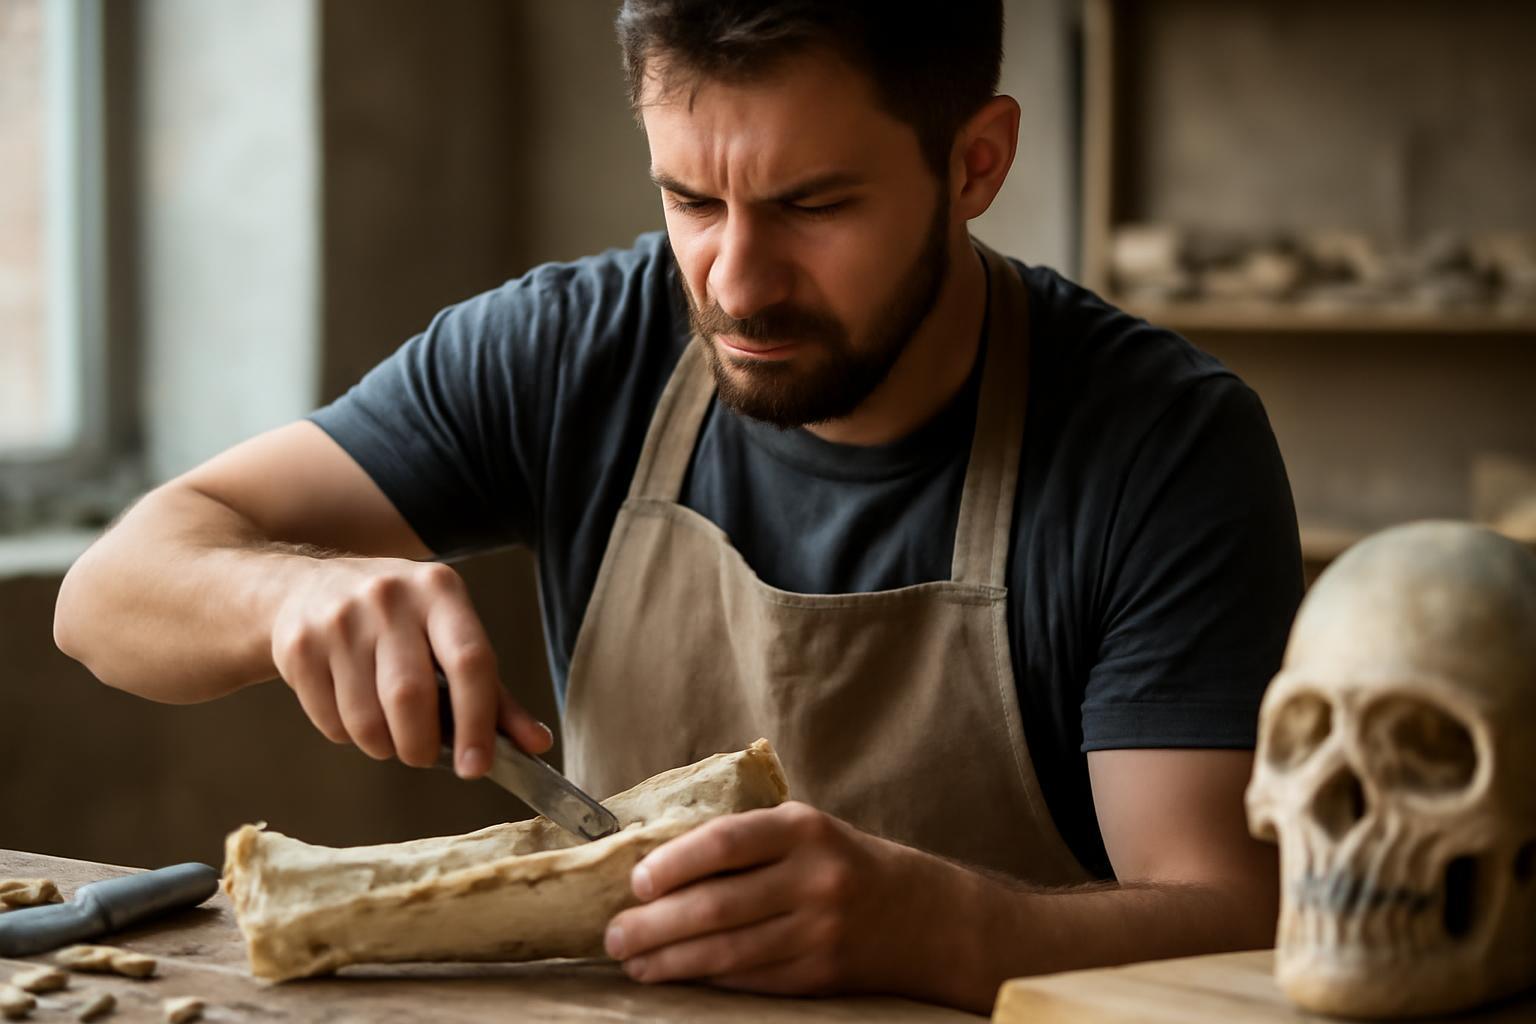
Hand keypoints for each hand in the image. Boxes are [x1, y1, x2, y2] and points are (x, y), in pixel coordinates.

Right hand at [268, 556, 551, 775]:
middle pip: (411, 697)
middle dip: (421, 746)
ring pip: (366, 719)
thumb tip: (536, 744)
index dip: (477, 723)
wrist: (303, 590)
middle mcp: (389, 596)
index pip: (470, 662)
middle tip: (423, 755)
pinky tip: (351, 709)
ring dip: (383, 746)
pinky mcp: (298, 645)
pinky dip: (347, 736)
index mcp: (440, 590)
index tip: (476, 767)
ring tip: (388, 732)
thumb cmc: (397, 622)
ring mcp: (338, 618)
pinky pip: (330, 721)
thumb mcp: (449, 636)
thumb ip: (494, 694)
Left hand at [603, 801, 972, 1002]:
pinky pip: (748, 979)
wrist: (921, 914)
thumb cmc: (843, 861)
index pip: (726, 842)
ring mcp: (817, 932)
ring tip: (633, 963)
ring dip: (669, 961)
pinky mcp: (818, 975)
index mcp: (804, 829)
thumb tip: (657, 856)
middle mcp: (813, 880)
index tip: (635, 882)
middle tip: (614, 935)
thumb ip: (746, 838)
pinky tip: (676, 976)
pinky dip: (706, 979)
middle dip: (655, 925)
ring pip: (727, 952)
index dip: (673, 864)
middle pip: (717, 907)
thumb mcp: (804, 829)